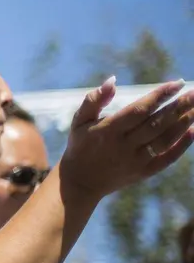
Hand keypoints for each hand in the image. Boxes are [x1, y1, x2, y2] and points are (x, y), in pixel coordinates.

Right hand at [60, 78, 193, 200]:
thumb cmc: (80, 145)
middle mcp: (122, 146)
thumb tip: (112, 80)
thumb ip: (94, 100)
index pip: (139, 110)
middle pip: (156, 123)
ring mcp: (134, 161)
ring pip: (164, 140)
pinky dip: (181, 146)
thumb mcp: (79, 121)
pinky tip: (193, 131)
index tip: (177, 83)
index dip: (159, 96)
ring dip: (184, 123)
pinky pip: (166, 159)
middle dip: (179, 107)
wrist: (79, 182)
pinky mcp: (142, 173)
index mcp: (107, 131)